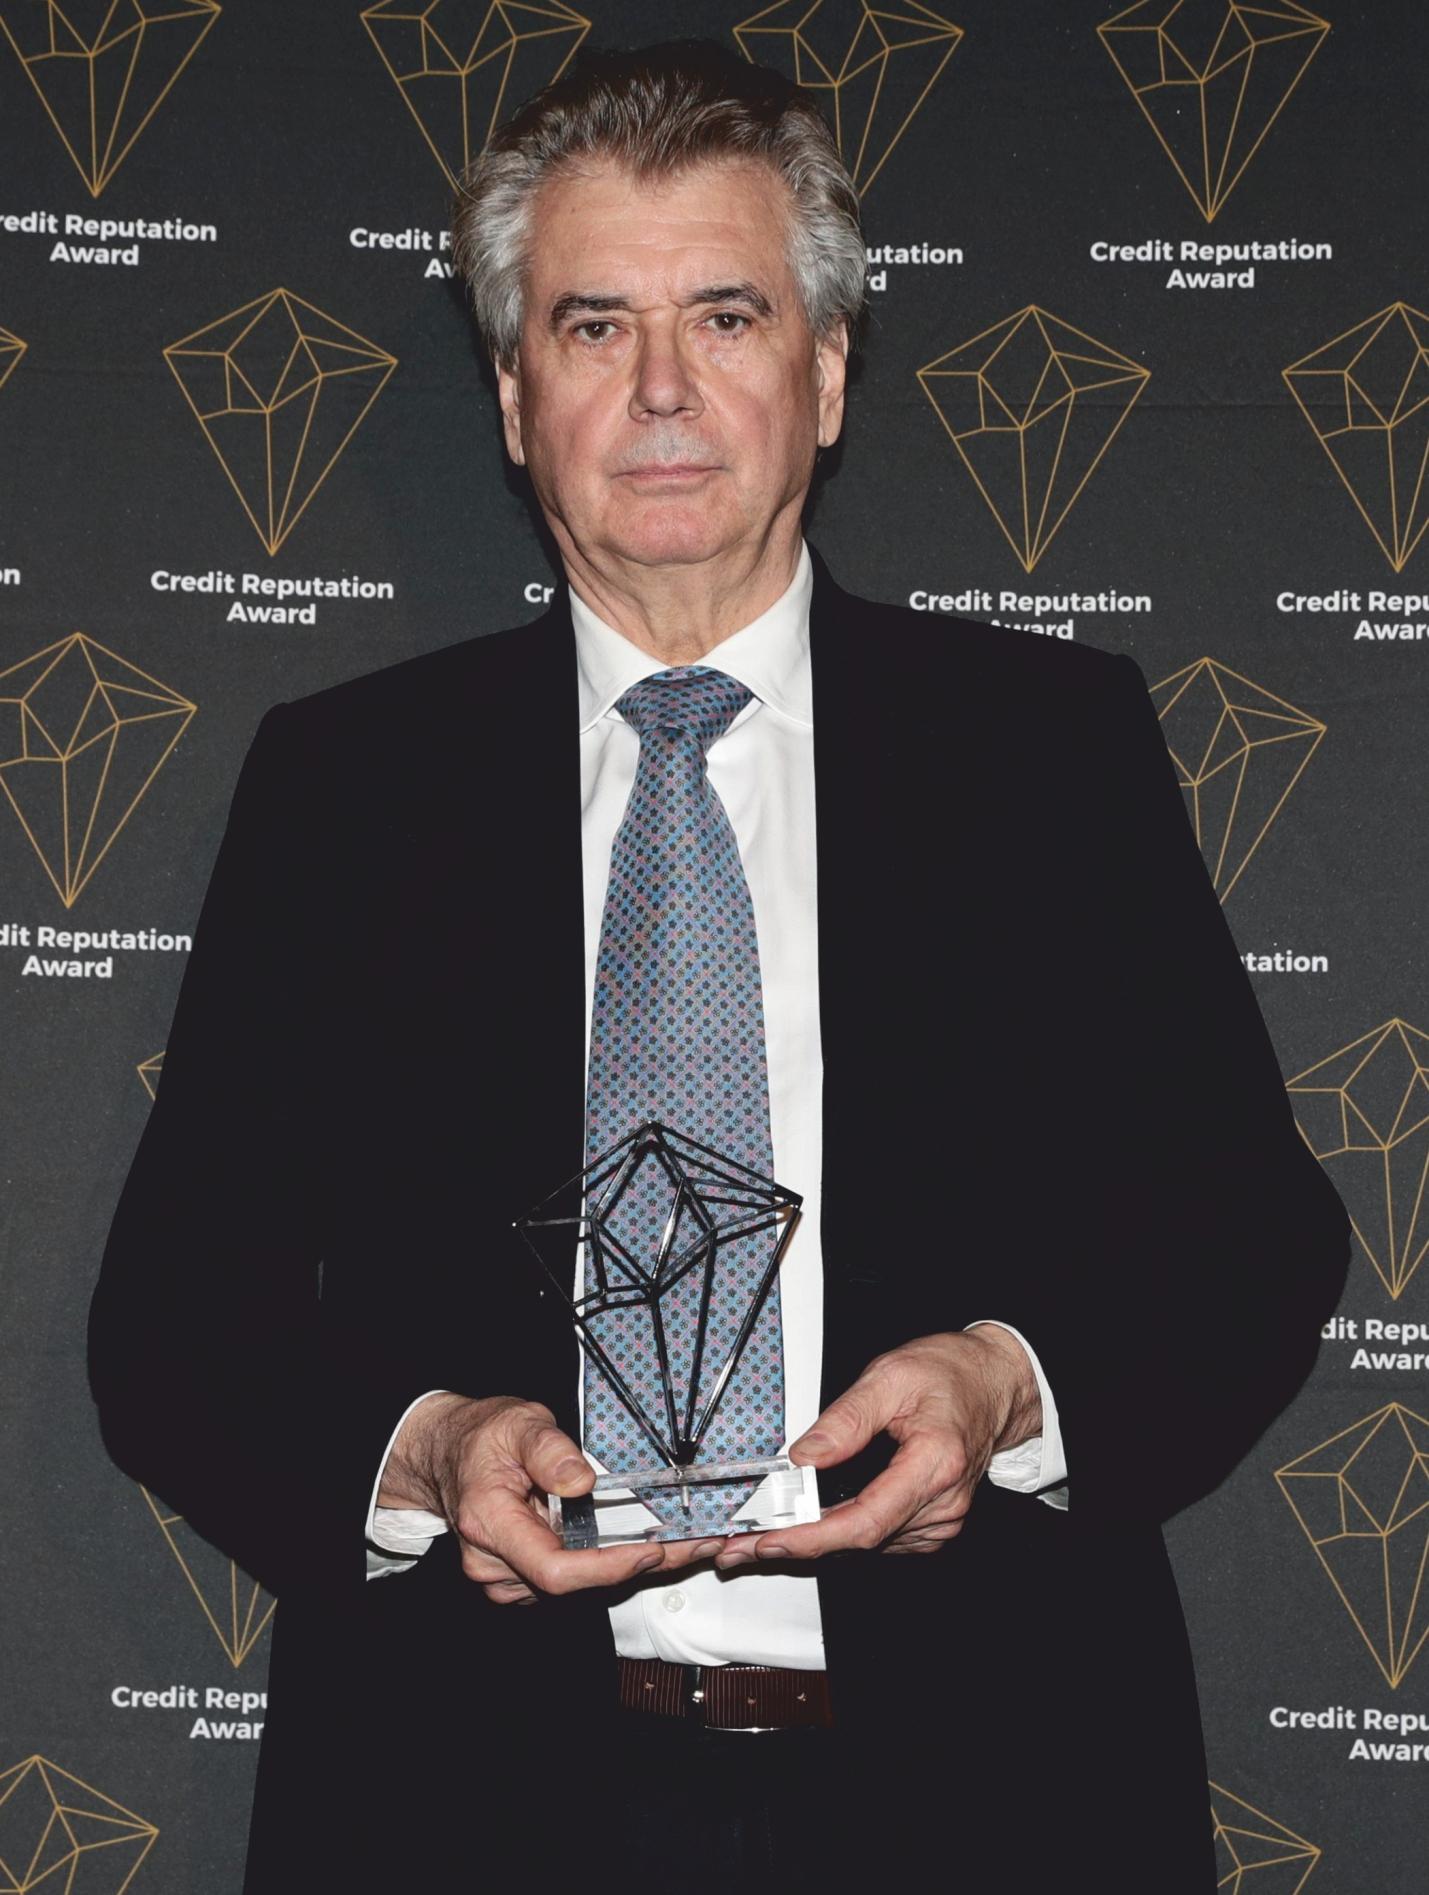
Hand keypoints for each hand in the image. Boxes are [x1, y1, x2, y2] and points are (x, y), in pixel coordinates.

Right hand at [379, 1393, 725, 1604]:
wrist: (448, 1453)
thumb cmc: (482, 1436)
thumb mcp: (518, 1423)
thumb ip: (549, 1449)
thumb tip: (581, 1481)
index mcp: (489, 1524)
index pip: (555, 1569)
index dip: (608, 1568)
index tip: (652, 1550)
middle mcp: (493, 1564)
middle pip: (576, 1584)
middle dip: (639, 1566)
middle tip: (698, 1544)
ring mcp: (504, 1578)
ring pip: (578, 1587)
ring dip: (630, 1568)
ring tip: (684, 1543)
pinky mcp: (519, 1579)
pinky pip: (571, 1581)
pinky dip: (608, 1566)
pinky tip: (642, 1545)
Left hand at [715, 1327, 1040, 1566]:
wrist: (991, 1383)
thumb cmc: (950, 1374)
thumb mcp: (890, 1376)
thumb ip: (844, 1419)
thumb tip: (803, 1457)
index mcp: (934, 1464)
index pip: (865, 1520)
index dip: (813, 1538)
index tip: (771, 1540)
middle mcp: (942, 1504)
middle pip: (859, 1541)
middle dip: (796, 1545)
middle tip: (739, 1547)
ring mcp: (941, 1520)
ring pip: (866, 1546)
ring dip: (813, 1543)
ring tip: (763, 1534)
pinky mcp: (933, 1525)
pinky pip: (879, 1539)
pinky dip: (840, 1535)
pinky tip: (808, 1525)